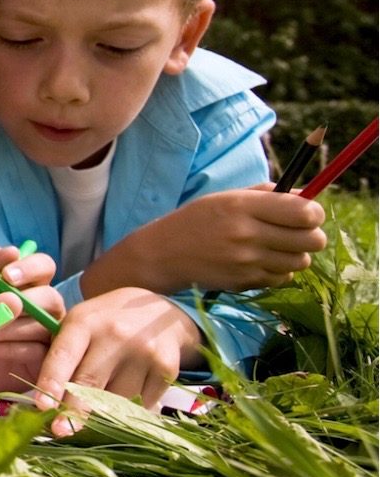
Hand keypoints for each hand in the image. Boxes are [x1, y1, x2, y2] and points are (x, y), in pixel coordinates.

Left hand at [0, 245, 60, 390]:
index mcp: (30, 282)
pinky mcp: (46, 356)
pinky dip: (10, 348)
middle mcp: (46, 304)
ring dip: (8, 327)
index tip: (6, 275)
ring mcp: (50, 330)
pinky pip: (36, 350)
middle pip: (50, 295)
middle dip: (23, 301)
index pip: (44, 265)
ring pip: (41, 324)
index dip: (29, 267)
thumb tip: (12, 252)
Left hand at [34, 287, 198, 435]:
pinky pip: (141, 404)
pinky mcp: (167, 369)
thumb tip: (46, 404)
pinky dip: (127, 413)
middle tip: (59, 432)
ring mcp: (144, 352)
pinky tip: (120, 409)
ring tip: (89, 421)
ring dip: (100, 416)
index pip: (64, 356)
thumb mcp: (78, 326)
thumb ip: (61, 357)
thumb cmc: (104, 324)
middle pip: (90, 383)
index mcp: (84, 322)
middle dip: (72, 412)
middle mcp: (115, 334)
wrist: (157, 311)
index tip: (42, 407)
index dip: (51, 383)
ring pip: (115, 400)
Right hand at [104, 186, 325, 292]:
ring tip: (275, 248)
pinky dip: (279, 271)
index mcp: (243, 206)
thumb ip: (269, 194)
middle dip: (311, 235)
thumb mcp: (227, 197)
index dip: (314, 213)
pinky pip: (283, 278)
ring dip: (295, 254)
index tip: (307, 214)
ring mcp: (247, 262)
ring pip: (301, 261)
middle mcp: (247, 234)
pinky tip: (260, 262)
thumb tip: (310, 197)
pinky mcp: (245, 282)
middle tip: (296, 232)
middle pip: (312, 240)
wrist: (162, 255)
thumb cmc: (197, 220)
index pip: (304, 213)